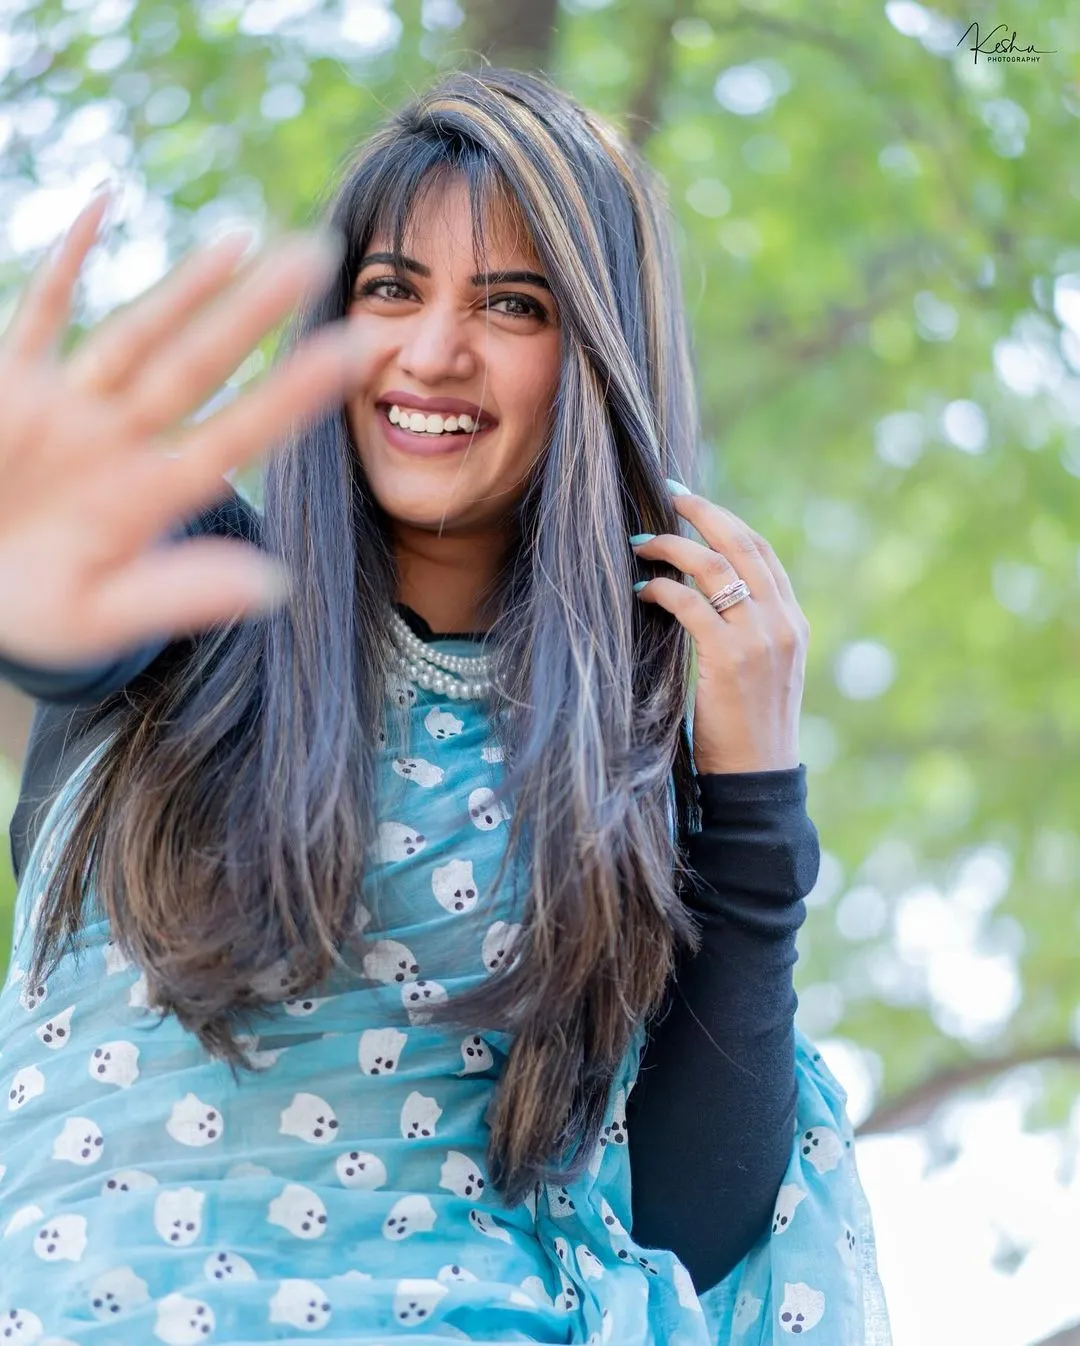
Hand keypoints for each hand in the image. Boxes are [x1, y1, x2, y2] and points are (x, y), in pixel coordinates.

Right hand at [0, 185, 360, 668]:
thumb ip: (179, 594)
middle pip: (195, 366)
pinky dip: (66, 260)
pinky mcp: (6, 386)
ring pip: (134, 333)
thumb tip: (278, 585)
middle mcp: (119, 442)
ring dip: (184, 285)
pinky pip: (40, 312)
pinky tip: (104, 203)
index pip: (234, 436)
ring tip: (243, 236)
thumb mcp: (98, 615)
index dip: (290, 394)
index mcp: (149, 498)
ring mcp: (64, 408)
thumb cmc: (34, 614)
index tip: (353, 351)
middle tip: (319, 253)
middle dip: (251, 313)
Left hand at [631, 487, 809, 774]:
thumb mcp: (763, 672)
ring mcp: (759, 638)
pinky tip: (641, 591)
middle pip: (742, 544)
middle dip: (703, 512)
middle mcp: (782, 622)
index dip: (728, 522)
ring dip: (672, 547)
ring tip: (641, 544)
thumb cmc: (750, 730)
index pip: (762, 553)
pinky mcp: (728, 657)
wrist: (759, 776)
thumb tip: (706, 599)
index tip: (696, 503)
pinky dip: (661, 589)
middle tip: (669, 494)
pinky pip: (689, 603)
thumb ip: (748, 633)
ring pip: (713, 566)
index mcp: (794, 623)